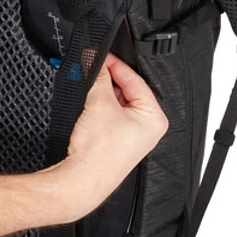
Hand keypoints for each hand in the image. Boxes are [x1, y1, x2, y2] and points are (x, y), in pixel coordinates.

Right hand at [53, 53, 168, 221]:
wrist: (83, 179)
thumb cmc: (99, 153)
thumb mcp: (99, 104)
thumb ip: (98, 78)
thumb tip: (95, 60)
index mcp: (154, 118)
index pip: (136, 81)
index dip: (116, 65)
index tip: (100, 56)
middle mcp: (147, 128)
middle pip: (127, 91)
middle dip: (108, 80)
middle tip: (92, 67)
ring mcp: (132, 136)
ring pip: (117, 104)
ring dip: (102, 93)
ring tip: (88, 85)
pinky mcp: (116, 142)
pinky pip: (110, 116)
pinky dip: (99, 107)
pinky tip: (88, 104)